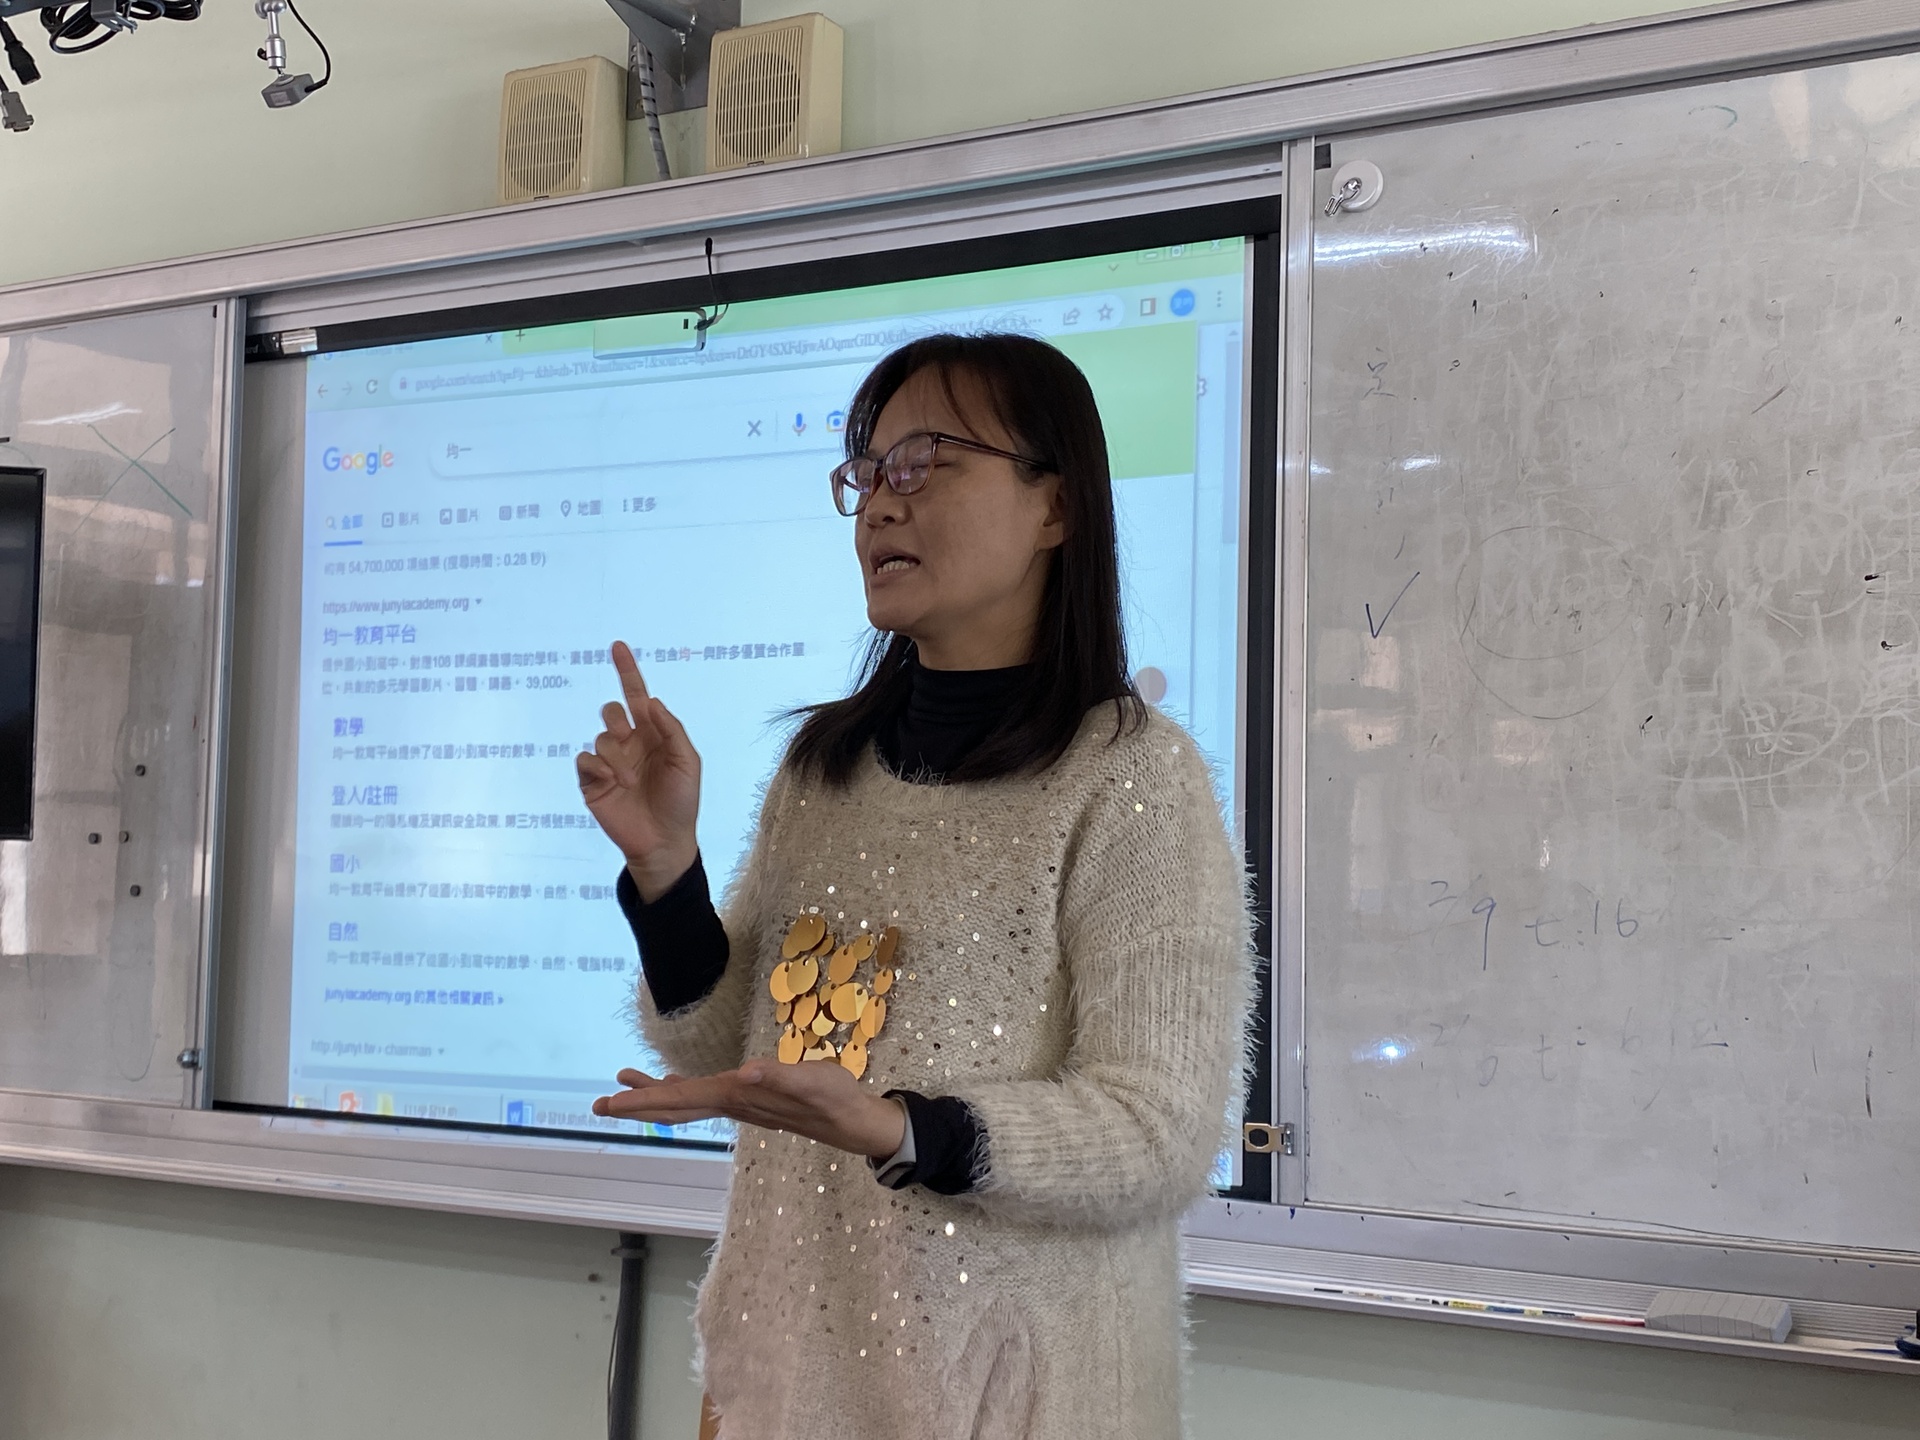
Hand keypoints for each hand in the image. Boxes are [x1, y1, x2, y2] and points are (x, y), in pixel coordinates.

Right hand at [575, 641, 700, 900]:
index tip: (618, 646)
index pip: (636, 696)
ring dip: (615, 754)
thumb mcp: (688, 762)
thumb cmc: (681, 802)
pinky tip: (613, 781)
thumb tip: (652, 701)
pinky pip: (585, 759)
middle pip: (610, 711)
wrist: (664, 840)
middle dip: (616, 718)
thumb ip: (672, 730)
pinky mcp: (592, 782)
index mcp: (653, 735)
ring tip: (629, 779)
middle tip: (628, 736)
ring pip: (600, 737)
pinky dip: (598, 766)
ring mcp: (609, 763)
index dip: (627, 671)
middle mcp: (629, 744)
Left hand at [592, 1060, 908, 1158]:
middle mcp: (732, 1103)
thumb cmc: (835, 1098)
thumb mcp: (813, 1081)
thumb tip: (746, 1073)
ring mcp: (739, 1105)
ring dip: (654, 1096)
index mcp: (738, 1096)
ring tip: (624, 1083)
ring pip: (687, 1102)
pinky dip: (681, 1090)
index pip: (681, 1098)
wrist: (853, 1122)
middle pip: (675, 1106)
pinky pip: (703, 1097)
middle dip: (636, 1105)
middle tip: (598, 1105)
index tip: (609, 1104)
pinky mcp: (748, 1100)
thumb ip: (781, 1077)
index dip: (644, 1100)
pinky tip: (674, 1082)